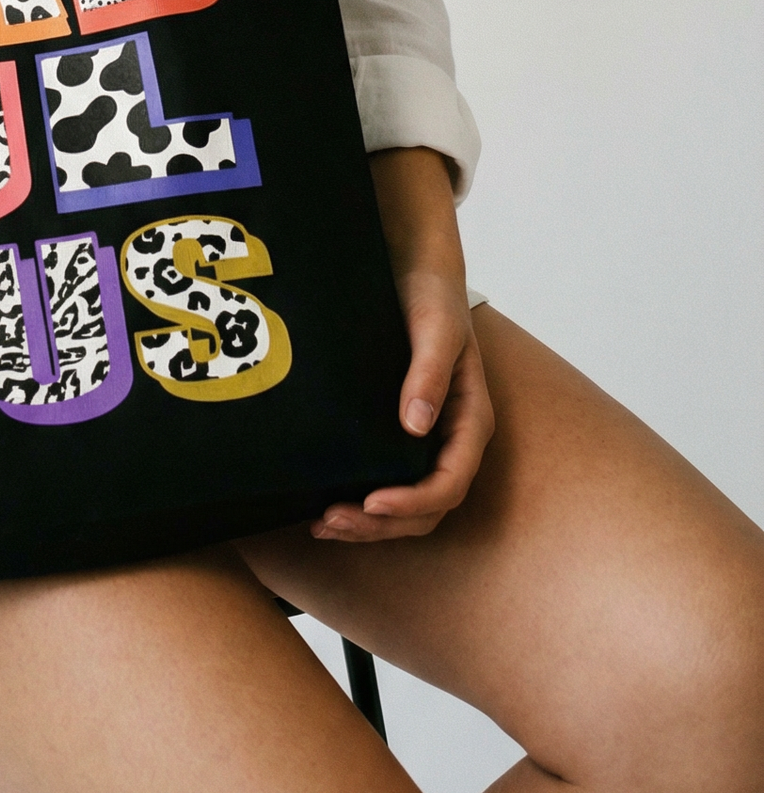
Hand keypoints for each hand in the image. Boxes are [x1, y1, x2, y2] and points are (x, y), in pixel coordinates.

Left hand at [310, 148, 495, 543]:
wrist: (412, 268)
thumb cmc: (431, 296)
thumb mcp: (436, 327)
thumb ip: (429, 371)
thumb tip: (417, 425)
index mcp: (470, 420)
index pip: (449, 482)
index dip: (413, 502)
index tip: (372, 503)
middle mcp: (448, 438)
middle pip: (425, 507)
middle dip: (381, 524)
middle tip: (331, 520)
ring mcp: (423, 440)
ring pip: (404, 503)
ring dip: (367, 523)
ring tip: (322, 522)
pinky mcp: (393, 433)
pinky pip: (384, 481)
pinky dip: (358, 502)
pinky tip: (322, 501)